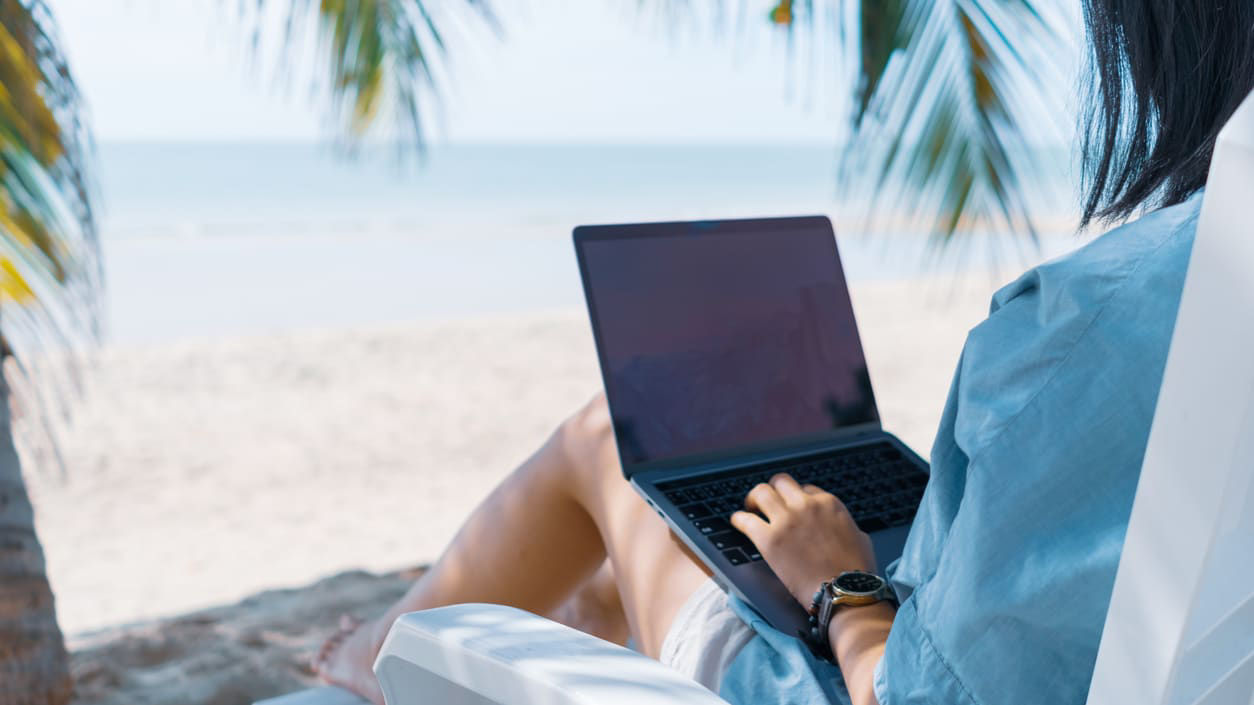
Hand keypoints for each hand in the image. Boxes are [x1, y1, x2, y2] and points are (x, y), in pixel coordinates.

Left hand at [730, 473, 875, 605]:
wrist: (844, 593)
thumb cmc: (856, 572)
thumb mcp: (860, 538)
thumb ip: (844, 525)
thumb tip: (840, 527)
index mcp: (828, 504)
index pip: (805, 489)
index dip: (796, 499)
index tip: (791, 508)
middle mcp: (806, 505)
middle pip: (780, 482)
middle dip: (773, 490)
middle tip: (766, 503)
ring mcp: (786, 520)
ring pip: (761, 492)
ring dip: (753, 499)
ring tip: (750, 508)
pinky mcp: (769, 539)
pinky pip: (745, 519)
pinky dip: (738, 519)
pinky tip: (737, 523)